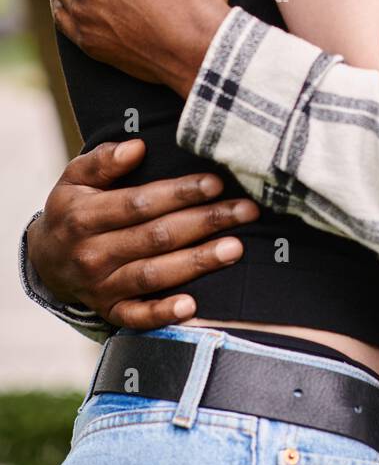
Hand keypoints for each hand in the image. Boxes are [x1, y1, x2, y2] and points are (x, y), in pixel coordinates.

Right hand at [27, 140, 258, 327]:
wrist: (46, 260)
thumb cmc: (73, 208)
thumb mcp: (75, 177)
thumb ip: (103, 160)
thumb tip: (137, 147)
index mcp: (85, 216)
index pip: (139, 203)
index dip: (179, 193)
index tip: (215, 182)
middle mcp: (92, 253)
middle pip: (156, 237)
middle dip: (205, 222)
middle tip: (246, 211)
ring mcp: (101, 286)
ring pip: (154, 275)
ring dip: (197, 262)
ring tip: (235, 248)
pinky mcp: (109, 311)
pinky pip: (137, 317)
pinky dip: (163, 314)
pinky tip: (192, 306)